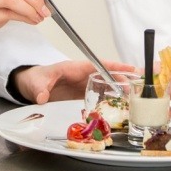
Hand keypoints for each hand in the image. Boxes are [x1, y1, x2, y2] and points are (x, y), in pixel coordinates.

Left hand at [14, 60, 136, 104]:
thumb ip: (40, 89)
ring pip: (106, 85)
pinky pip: (99, 94)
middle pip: (107, 75)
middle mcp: (82, 75)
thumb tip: (42, 97)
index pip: (100, 65)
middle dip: (125, 79)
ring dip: (120, 90)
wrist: (29, 85)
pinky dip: (110, 99)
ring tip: (135, 98)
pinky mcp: (81, 94)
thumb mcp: (36, 83)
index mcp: (75, 68)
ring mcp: (83, 84)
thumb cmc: (34, 78)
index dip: (116, 67)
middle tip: (141, 86)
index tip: (132, 69)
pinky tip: (119, 106)